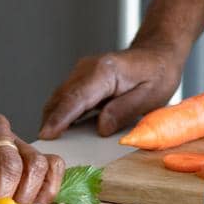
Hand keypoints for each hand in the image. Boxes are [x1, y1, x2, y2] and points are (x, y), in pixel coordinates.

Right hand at [38, 44, 183, 139]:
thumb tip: (101, 128)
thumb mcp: (150, 96)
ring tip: (51, 146)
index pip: (76, 97)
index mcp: (105, 71)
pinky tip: (61, 133)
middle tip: (46, 150)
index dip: (60, 118)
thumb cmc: (157, 73)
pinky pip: (66, 98)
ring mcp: (81, 73)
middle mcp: (87, 69)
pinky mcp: (81, 80)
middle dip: (50, 123)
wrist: (157, 54)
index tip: (46, 135)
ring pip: (59, 98)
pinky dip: (60, 114)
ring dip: (53, 120)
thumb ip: (123, 110)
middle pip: (61, 98)